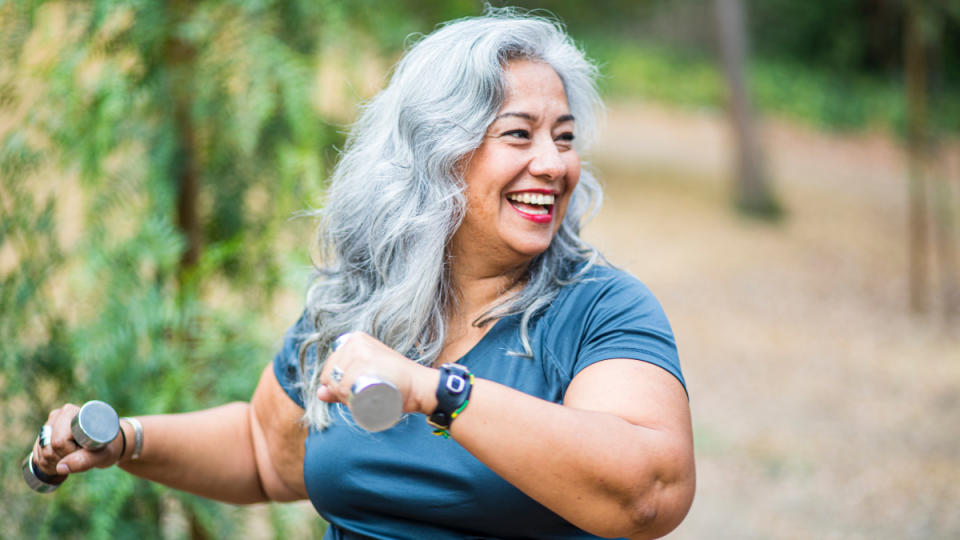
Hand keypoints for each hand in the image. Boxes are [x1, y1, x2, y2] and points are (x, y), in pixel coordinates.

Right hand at [33, 404, 124, 476]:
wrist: (107, 445)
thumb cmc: (107, 447)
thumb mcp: (101, 455)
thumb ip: (84, 461)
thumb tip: (60, 468)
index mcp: (72, 413)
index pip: (59, 441)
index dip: (69, 453)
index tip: (84, 453)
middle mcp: (58, 415)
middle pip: (48, 447)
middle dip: (62, 459)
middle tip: (80, 457)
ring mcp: (49, 424)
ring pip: (41, 452)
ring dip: (55, 463)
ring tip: (73, 459)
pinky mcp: (44, 435)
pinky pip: (37, 455)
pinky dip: (47, 464)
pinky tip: (62, 461)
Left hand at [317, 332, 439, 414]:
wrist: (418, 385)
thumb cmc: (394, 382)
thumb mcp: (365, 377)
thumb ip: (341, 384)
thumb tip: (320, 393)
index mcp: (353, 340)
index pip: (330, 368)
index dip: (338, 384)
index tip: (357, 389)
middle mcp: (355, 342)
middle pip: (331, 375)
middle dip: (340, 392)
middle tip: (363, 395)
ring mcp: (360, 351)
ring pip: (337, 383)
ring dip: (346, 398)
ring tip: (365, 397)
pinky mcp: (365, 361)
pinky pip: (344, 386)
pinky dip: (348, 397)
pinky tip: (362, 397)